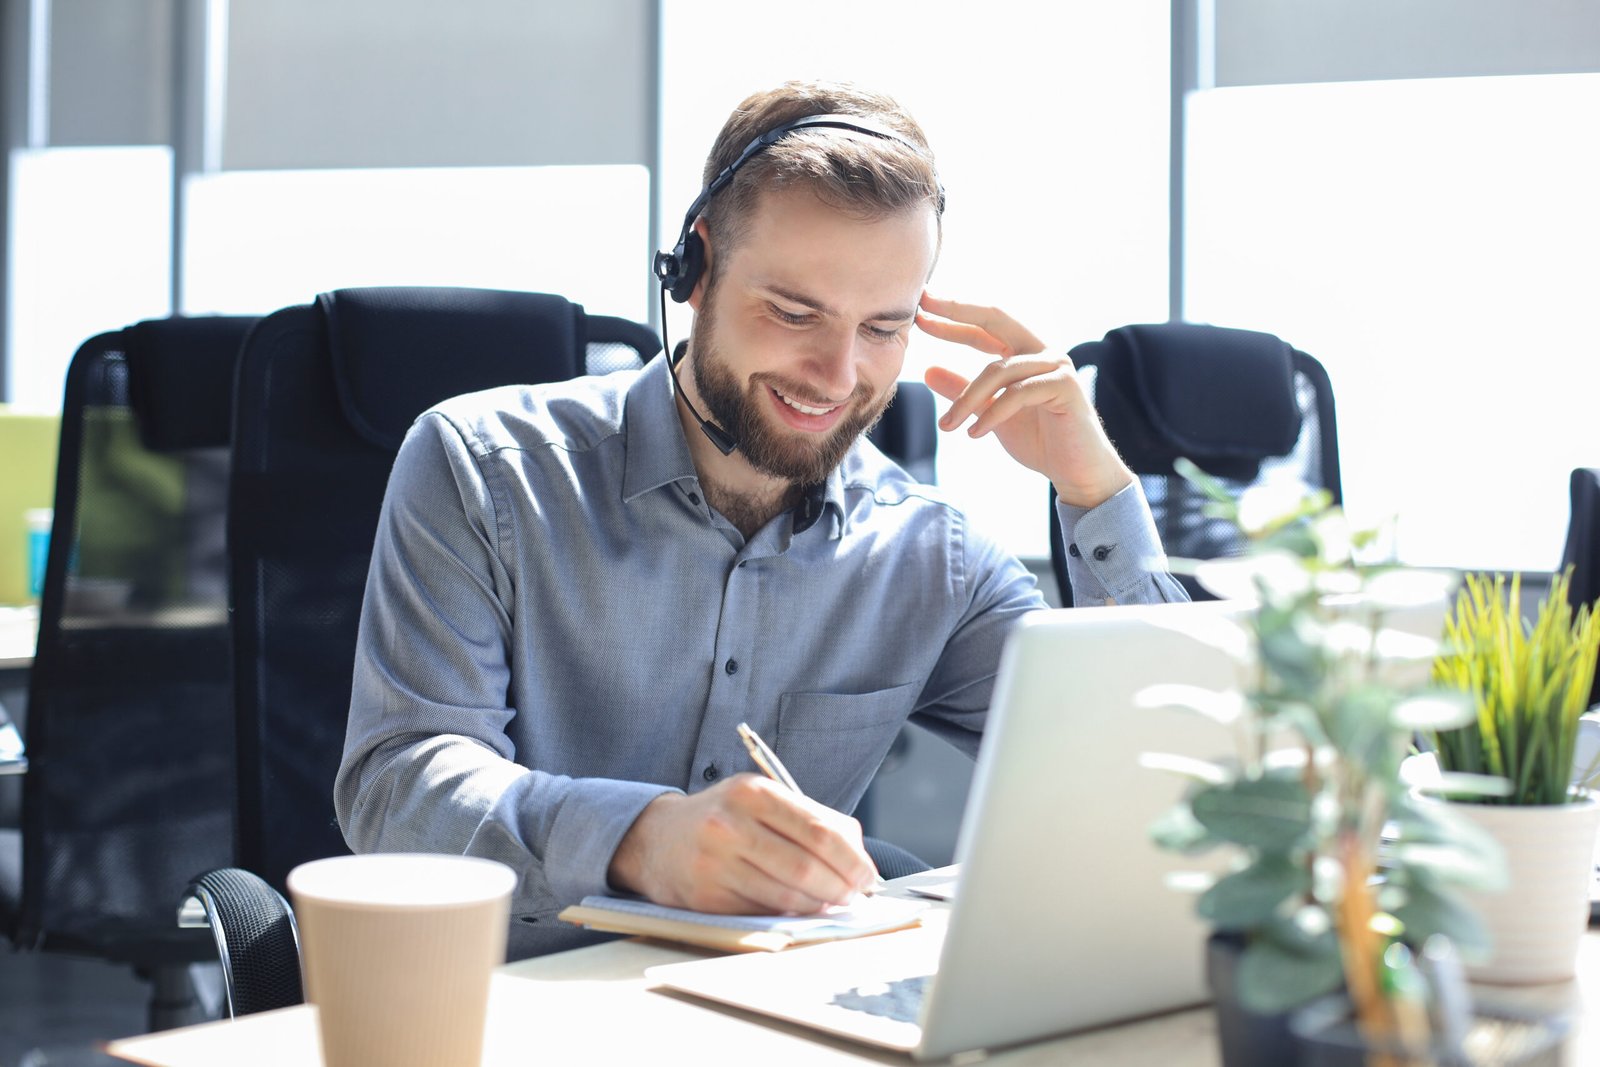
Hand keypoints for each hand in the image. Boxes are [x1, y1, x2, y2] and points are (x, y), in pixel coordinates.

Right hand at [607, 774, 877, 913]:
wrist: (656, 839)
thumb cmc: (723, 818)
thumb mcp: (761, 800)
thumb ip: (810, 818)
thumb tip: (858, 854)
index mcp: (752, 792)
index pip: (818, 830)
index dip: (851, 859)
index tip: (867, 876)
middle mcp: (730, 824)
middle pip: (806, 866)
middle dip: (841, 887)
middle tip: (855, 896)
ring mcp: (714, 863)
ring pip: (786, 894)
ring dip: (818, 905)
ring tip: (830, 903)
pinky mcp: (705, 897)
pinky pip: (762, 912)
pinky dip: (788, 915)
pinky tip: (798, 910)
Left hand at [915, 294, 1132, 507]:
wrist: (1076, 472)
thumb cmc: (1039, 440)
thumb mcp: (990, 414)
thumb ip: (964, 391)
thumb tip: (928, 370)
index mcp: (1026, 352)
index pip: (985, 325)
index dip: (954, 317)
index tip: (920, 311)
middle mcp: (1043, 351)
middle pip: (996, 319)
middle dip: (957, 314)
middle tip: (921, 316)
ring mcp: (1056, 365)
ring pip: (999, 369)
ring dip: (967, 398)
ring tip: (947, 426)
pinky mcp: (1065, 387)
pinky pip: (1018, 393)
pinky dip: (992, 414)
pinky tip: (974, 434)